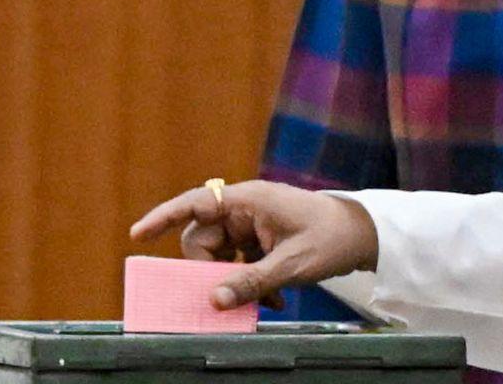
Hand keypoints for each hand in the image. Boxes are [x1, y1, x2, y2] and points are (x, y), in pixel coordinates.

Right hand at [130, 180, 378, 309]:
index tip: (138, 234)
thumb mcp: (292, 264)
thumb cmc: (332, 239)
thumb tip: (213, 301)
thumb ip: (252, 282)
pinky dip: (247, 281)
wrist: (364, 235)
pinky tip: (272, 300)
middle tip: (223, 297)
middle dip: (208, 271)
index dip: (164, 217)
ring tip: (262, 302)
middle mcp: (246, 208)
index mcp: (250, 201)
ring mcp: (253, 224)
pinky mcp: (261, 239)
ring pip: (219, 255)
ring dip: (232, 281)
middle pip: (203, 239)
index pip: (197, 203)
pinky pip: (238, 262)